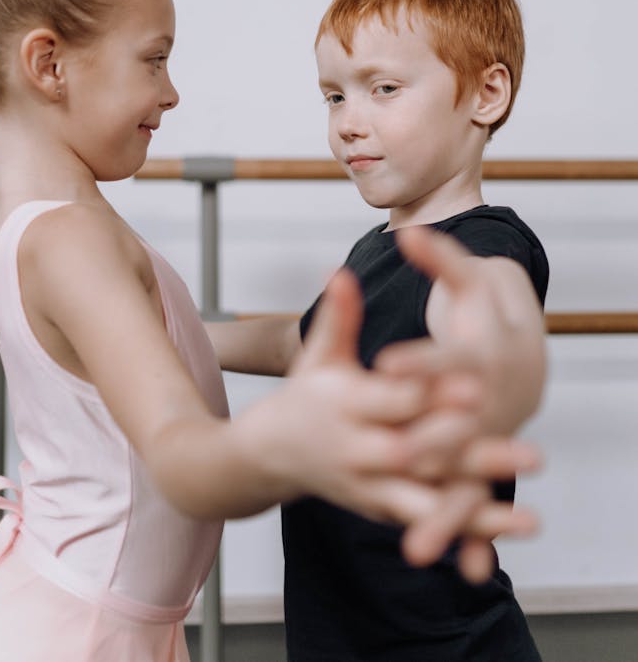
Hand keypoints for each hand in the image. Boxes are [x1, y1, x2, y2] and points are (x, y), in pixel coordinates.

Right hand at [241, 267, 539, 575]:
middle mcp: (355, 451)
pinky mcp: (381, 509)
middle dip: (468, 455)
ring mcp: (368, 486)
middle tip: (527, 450)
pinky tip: (516, 525)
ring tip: (530, 514)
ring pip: (426, 500)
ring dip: (478, 509)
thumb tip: (341, 271)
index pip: (394, 401)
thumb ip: (338, 316)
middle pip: (415, 455)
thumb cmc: (308, 391)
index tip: (478, 387)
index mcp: (344, 406)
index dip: (434, 395)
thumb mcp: (319, 354)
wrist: (274, 452)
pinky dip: (472, 531)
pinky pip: (429, 521)